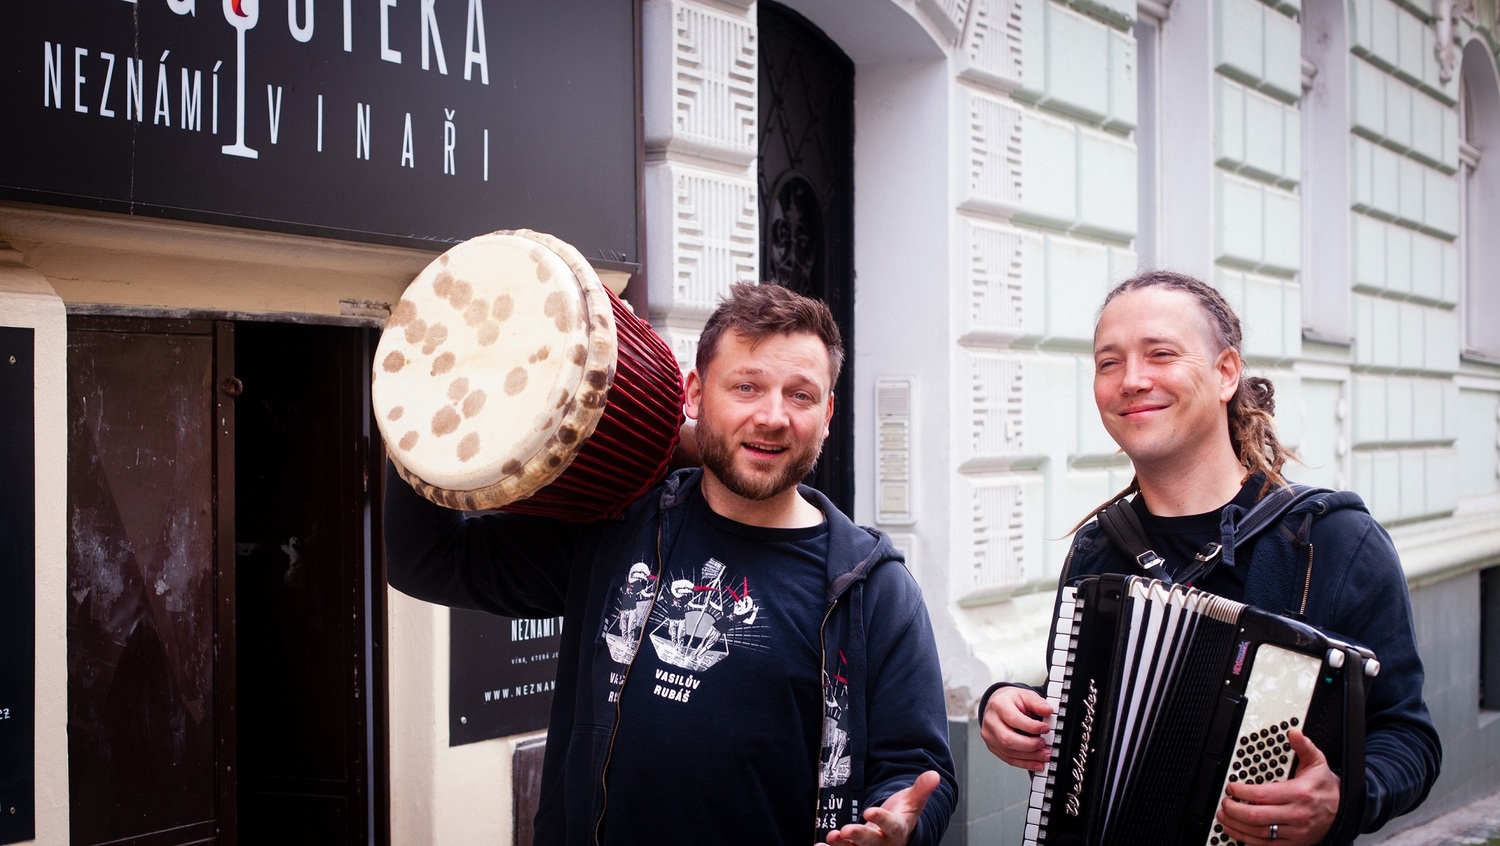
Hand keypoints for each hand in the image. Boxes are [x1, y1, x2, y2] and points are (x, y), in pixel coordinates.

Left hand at [822, 770, 939, 844]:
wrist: (895, 834)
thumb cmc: (903, 816)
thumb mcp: (913, 802)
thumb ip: (921, 790)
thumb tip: (934, 775)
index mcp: (898, 830)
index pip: (891, 826)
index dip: (881, 819)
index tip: (870, 811)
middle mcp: (883, 843)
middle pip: (871, 842)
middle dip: (859, 836)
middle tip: (847, 830)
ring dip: (842, 845)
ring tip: (831, 837)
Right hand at [979, 686, 1053, 771]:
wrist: (999, 704)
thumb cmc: (1012, 701)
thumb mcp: (1025, 695)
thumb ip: (1037, 702)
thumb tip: (1048, 711)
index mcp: (998, 705)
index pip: (1013, 719)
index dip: (1031, 727)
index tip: (1045, 729)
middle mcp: (990, 721)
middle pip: (1007, 738)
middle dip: (1029, 745)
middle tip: (1044, 744)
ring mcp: (989, 736)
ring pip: (1008, 752)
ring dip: (1029, 757)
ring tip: (1045, 755)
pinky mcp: (993, 747)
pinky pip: (1008, 759)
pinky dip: (1024, 763)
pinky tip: (1036, 763)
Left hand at [1215, 730, 1340, 845]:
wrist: (1343, 810)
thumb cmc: (1325, 787)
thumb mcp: (1317, 762)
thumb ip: (1304, 746)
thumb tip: (1294, 733)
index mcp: (1299, 794)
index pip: (1262, 795)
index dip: (1241, 791)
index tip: (1231, 787)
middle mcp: (1296, 815)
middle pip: (1256, 816)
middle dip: (1234, 809)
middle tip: (1224, 802)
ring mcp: (1295, 832)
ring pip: (1259, 833)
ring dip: (1236, 826)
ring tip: (1224, 817)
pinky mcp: (1294, 844)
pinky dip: (1248, 840)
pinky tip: (1236, 832)